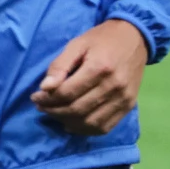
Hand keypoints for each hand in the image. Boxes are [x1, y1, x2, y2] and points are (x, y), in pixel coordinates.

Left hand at [31, 19, 148, 135]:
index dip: (47, 99)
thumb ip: (60, 65)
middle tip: (41, 106)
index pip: (67, 93)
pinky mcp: (129, 106)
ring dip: (68, 122)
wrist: (134, 39)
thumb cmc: (101, 39)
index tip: (35, 97)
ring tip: (54, 114)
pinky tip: (72, 124)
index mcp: (99, 68)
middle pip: (77, 109)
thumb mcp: (76, 44)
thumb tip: (44, 87)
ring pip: (90, 122)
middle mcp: (114, 87)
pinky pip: (106, 127)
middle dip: (54, 111)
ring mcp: (124, 99)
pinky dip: (86, 129)